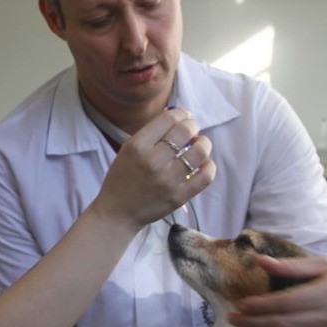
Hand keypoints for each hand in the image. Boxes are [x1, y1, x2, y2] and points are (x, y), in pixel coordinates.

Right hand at [96, 108, 215, 229]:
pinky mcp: (179, 196)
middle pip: (186, 130)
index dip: (181, 113)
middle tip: (191, 131)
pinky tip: (203, 164)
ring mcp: (168, 179)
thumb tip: (178, 116)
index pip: (169, 118)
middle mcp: (153, 160)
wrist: (117, 212)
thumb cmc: (122, 178)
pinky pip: (206, 176)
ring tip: (199, 145)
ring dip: (204, 143)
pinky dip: (209, 166)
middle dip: (193, 126)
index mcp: (138, 146)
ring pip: (200, 151)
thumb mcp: (128, 149)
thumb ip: (151, 134)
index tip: (183, 116)